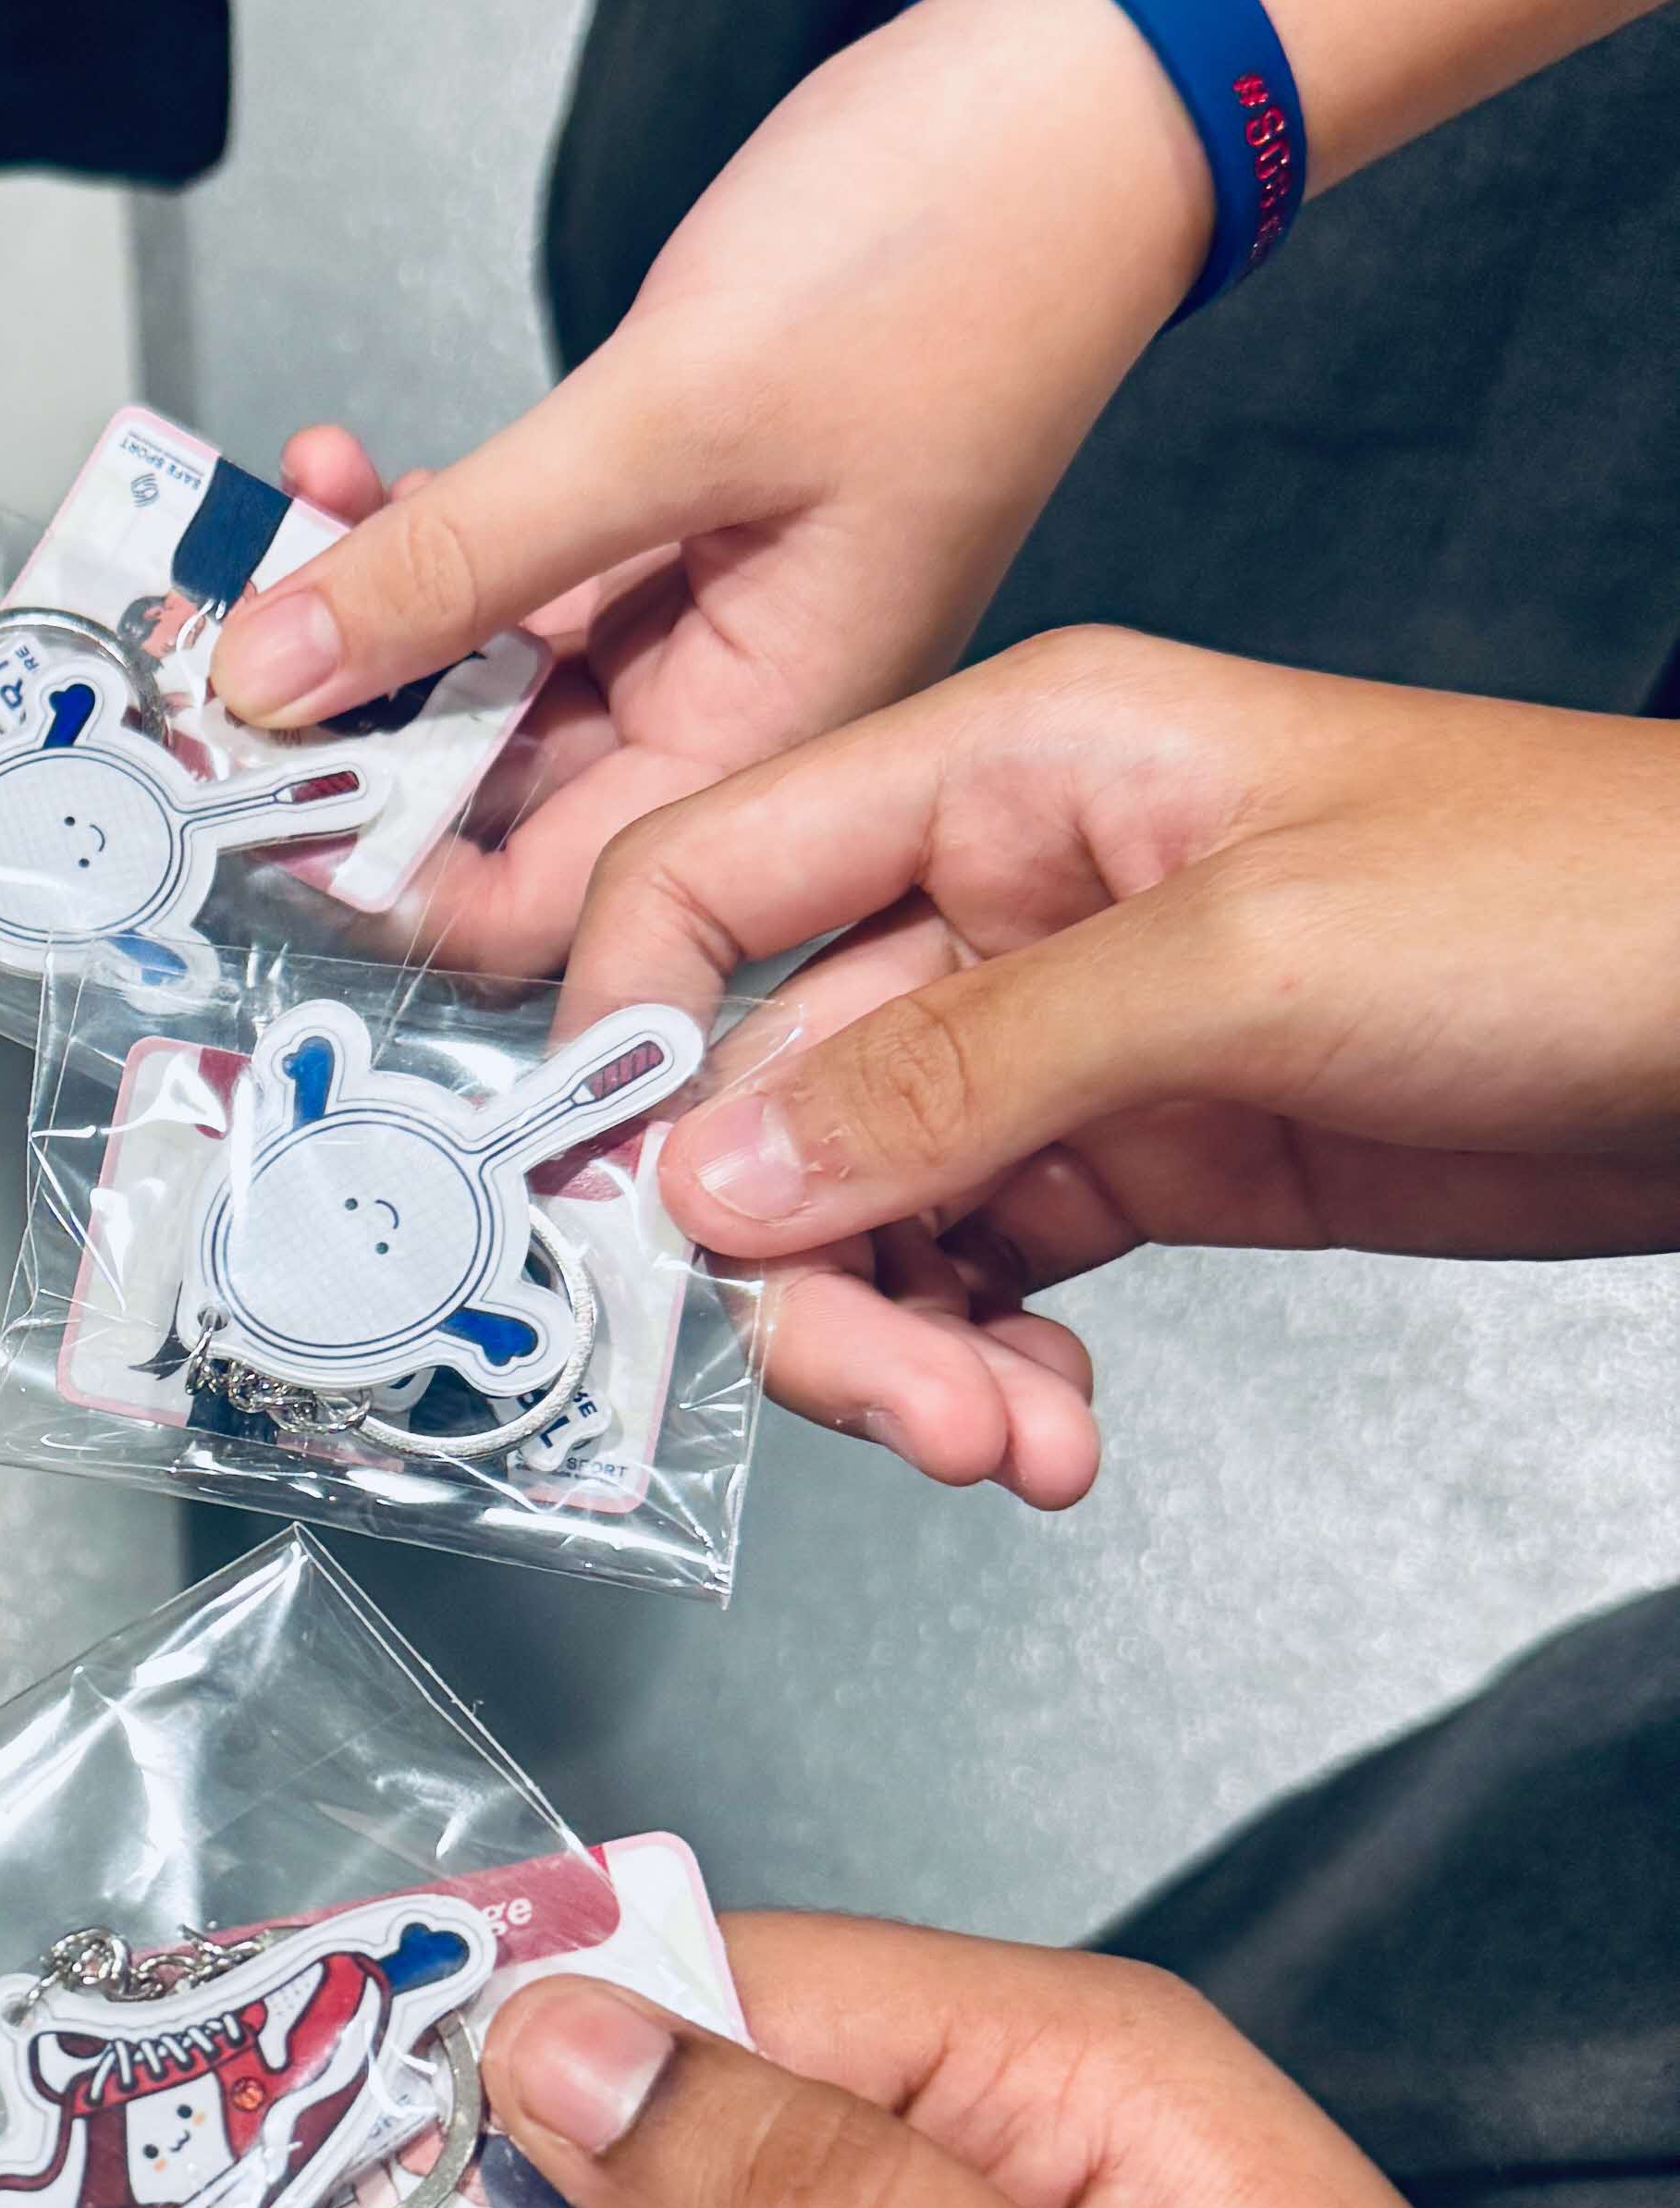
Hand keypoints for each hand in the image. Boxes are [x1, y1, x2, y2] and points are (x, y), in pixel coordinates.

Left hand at [210, 0, 1212, 965]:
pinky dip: (418, 534)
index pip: (558, 904)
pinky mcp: (674, 518)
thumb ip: (459, 561)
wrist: (1084, 92)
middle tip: (202, 665)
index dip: (396, 883)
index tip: (250, 810)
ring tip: (255, 544)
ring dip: (358, 619)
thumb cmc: (962, 250)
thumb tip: (276, 680)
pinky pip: (510, 571)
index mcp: (785, 735)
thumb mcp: (667, 418)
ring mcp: (707, 609)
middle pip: (497, 799)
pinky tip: (341, 479)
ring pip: (481, 677)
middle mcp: (744, 700)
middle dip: (344, 740)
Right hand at [558, 631, 1679, 1498]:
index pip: (714, 885)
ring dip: (901, 1348)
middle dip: (807, 1273)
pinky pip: (984, 1269)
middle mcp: (1015, 896)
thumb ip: (966, 1069)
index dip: (632, 1043)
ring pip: (874, 1210)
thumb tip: (725, 1166)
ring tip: (1006, 1440)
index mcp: (1012, 767)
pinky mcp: (1153, 1152)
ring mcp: (1080, 1035)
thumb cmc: (1579, 902)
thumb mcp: (1243, 965)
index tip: (628, 1213)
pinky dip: (986, 1360)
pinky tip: (1049, 1421)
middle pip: (781, 1096)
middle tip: (893, 1406)